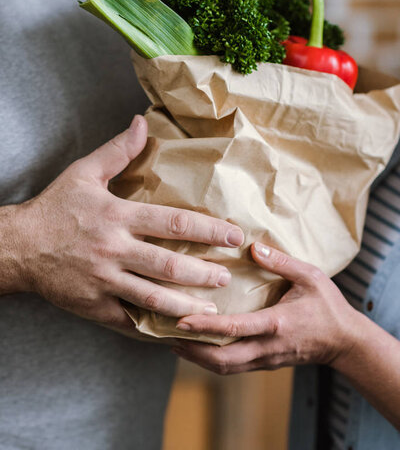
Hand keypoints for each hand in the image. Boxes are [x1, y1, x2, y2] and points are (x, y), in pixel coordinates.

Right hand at [7, 115, 242, 331]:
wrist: (18, 246)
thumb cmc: (55, 208)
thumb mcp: (84, 172)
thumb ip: (118, 150)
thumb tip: (142, 123)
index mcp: (118, 216)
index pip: (173, 223)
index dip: (208, 230)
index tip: (233, 235)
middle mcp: (114, 249)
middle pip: (169, 265)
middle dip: (204, 272)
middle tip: (227, 275)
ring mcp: (104, 280)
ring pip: (153, 298)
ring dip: (187, 304)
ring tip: (214, 308)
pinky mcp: (94, 305)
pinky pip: (130, 319)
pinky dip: (154, 326)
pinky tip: (176, 329)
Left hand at [173, 243, 360, 374]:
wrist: (345, 343)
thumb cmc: (328, 307)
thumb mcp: (310, 277)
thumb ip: (281, 262)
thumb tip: (253, 246)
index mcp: (275, 324)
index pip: (233, 329)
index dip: (204, 327)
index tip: (180, 321)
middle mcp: (266, 347)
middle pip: (222, 360)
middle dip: (191, 350)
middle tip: (166, 336)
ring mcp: (265, 359)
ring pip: (224, 368)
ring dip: (197, 358)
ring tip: (173, 342)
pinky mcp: (265, 363)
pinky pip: (233, 367)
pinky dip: (211, 360)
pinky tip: (198, 347)